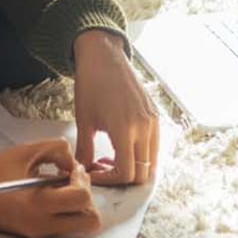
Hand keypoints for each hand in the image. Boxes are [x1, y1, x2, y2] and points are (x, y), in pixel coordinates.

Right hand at [0, 139, 101, 237]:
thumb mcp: (25, 151)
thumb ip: (56, 149)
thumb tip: (73, 163)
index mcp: (39, 204)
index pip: (82, 199)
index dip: (82, 180)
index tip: (70, 169)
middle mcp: (43, 224)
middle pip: (89, 222)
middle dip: (87, 199)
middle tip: (71, 182)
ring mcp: (40, 232)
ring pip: (79, 226)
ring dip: (78, 206)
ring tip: (60, 188)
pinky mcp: (36, 234)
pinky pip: (63, 225)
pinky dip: (64, 210)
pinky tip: (48, 194)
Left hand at [73, 29, 158, 185]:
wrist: (104, 57)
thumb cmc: (91, 84)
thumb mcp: (84, 120)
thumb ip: (84, 150)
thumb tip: (82, 171)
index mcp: (125, 129)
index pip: (127, 173)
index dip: (109, 180)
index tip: (93, 174)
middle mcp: (144, 127)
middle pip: (143, 173)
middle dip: (121, 178)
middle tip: (101, 169)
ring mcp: (153, 122)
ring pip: (151, 162)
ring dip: (132, 168)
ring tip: (109, 158)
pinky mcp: (155, 116)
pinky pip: (154, 146)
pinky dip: (140, 155)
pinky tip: (120, 146)